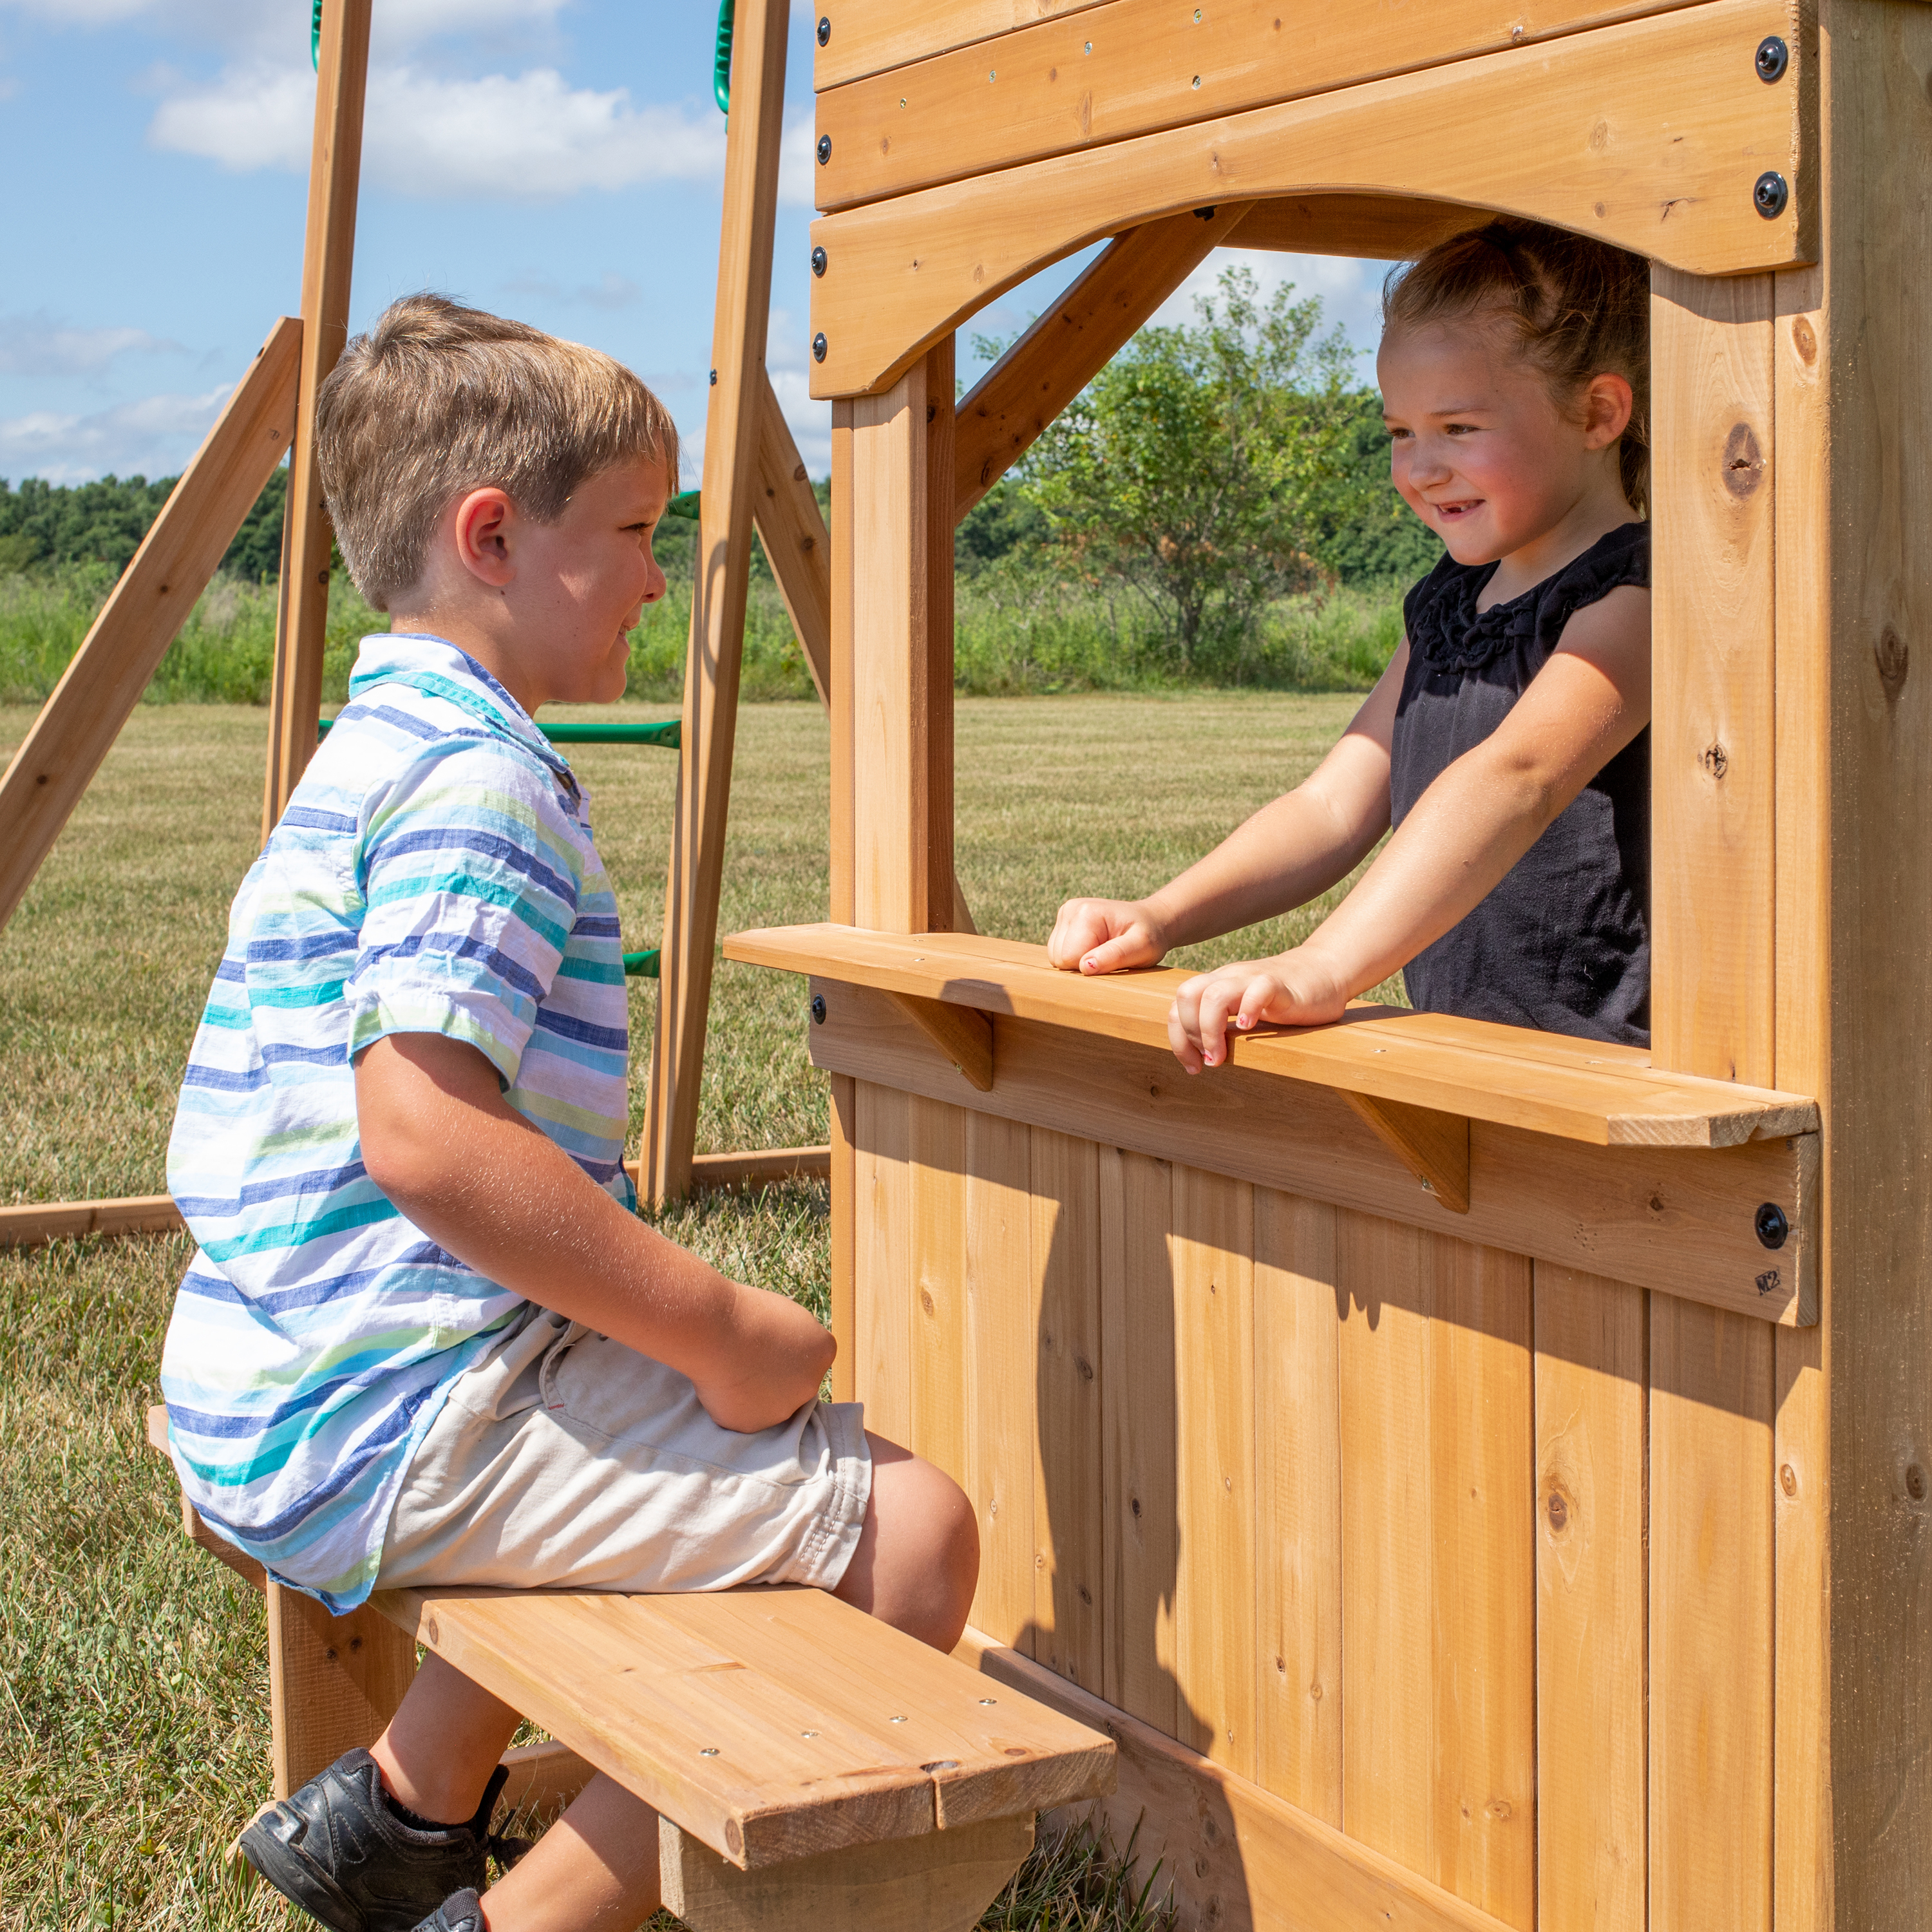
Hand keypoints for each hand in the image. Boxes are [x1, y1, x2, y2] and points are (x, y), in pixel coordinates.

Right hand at [687, 1284, 836, 1433]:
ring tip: (731, 1369)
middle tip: (747, 1358)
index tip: (766, 1341)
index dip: (785, 1350)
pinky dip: (732, 1403)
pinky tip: (721, 1385)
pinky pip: (743, 1415)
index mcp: (823, 1351)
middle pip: (793, 1384)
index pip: (810, 1358)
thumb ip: (796, 1339)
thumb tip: (790, 1353)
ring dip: (755, 1392)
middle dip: (774, 1375)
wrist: (715, 1331)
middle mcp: (810, 1385)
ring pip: (769, 1404)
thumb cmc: (747, 1313)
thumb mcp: (787, 1316)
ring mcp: (783, 1409)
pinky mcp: (754, 1425)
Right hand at [1047, 897, 1167, 974]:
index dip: (1091, 967)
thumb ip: (1114, 955)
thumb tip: (1085, 967)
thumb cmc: (1149, 936)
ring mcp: (1064, 915)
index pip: (1069, 958)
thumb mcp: (1142, 947)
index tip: (1113, 957)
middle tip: (1110, 954)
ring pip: (1056, 957)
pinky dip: (1075, 957)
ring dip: (1079, 961)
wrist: (1152, 921)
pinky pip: (1057, 953)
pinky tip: (1095, 948)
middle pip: (1059, 958)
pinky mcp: (1063, 923)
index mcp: (1086, 913)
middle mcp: (1070, 909)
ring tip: (1103, 950)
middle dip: (1083, 964)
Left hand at [1168, 948, 1353, 1072]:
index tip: (1194, 1067)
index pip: (1178, 1006)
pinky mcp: (1279, 985)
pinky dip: (1248, 1010)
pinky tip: (1250, 1029)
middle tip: (1210, 1061)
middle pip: (1186, 995)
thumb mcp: (1246, 1011)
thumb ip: (1225, 1026)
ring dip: (1210, 1031)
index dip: (1178, 1039)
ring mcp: (1252, 979)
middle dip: (1189, 1034)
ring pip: (1213, 995)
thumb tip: (1202, 1058)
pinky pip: (1257, 990)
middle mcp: (1229, 979)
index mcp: (1218, 986)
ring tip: (1221, 1056)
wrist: (1325, 971)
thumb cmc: (1285, 1000)